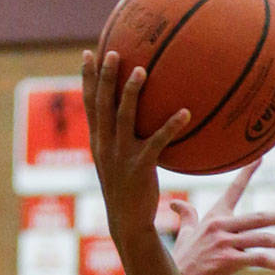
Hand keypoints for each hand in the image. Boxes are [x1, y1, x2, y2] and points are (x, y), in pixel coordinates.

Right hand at [82, 50, 189, 236]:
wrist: (128, 224)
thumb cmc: (129, 193)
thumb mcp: (119, 165)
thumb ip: (123, 142)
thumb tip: (139, 122)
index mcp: (98, 143)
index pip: (90, 105)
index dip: (88, 79)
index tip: (89, 54)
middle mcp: (105, 146)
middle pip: (103, 104)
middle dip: (106, 76)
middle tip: (113, 51)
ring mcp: (121, 156)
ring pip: (124, 117)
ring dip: (131, 92)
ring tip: (142, 70)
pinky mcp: (141, 167)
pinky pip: (158, 141)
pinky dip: (171, 126)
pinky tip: (185, 113)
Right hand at [170, 159, 274, 274]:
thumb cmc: (181, 261)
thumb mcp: (184, 235)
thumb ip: (187, 217)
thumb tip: (175, 203)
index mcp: (214, 218)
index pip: (234, 190)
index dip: (247, 173)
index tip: (261, 157)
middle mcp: (220, 226)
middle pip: (259, 217)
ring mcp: (223, 243)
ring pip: (262, 238)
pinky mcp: (226, 261)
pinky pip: (255, 259)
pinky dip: (272, 262)